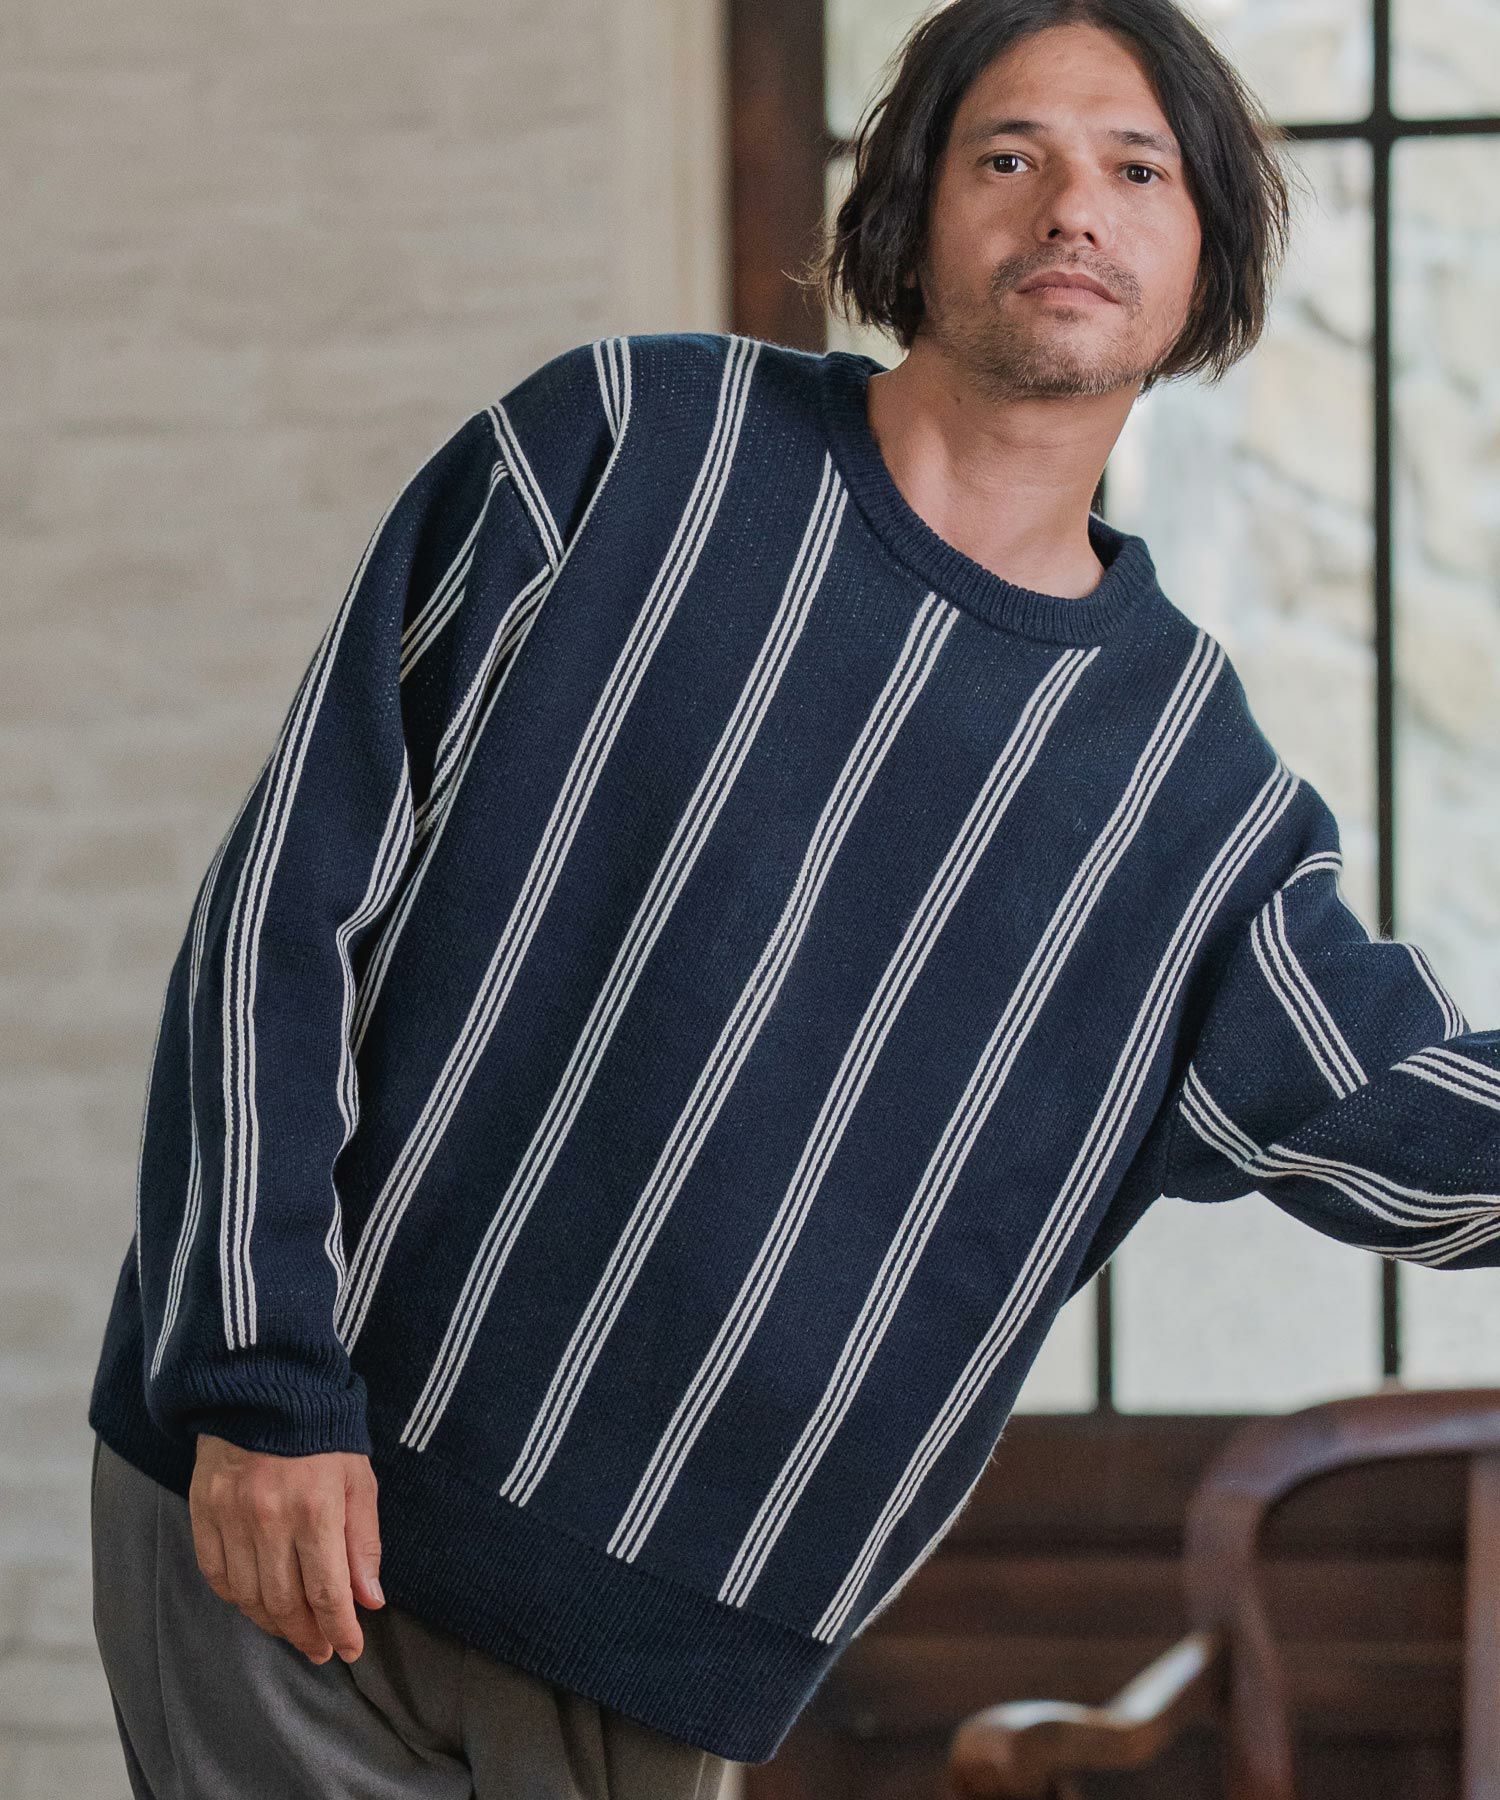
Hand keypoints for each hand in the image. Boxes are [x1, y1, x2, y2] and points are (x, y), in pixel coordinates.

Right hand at [188, 1434, 385, 1664]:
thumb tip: (370, 1600)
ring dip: (273, 1623)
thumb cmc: (324, 1435)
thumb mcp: (359, 1481)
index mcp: (316, 1509)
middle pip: (285, 1603)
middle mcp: (270, 1518)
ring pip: (248, 1596)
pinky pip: (216, 1574)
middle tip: (321, 1648)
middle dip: (307, 1634)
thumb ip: (363, 1543)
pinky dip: (236, 1597)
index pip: (327, 1592)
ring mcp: (231, 1517)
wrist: (268, 1388)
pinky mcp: (203, 1511)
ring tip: (293, 1629)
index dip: (340, 1629)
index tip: (349, 1649)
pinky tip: (255, 1602)